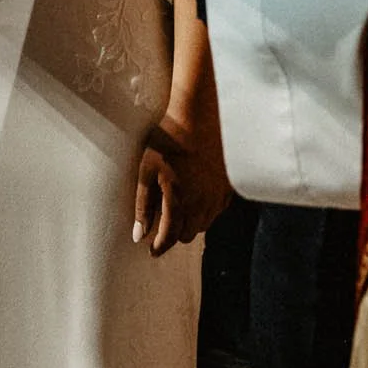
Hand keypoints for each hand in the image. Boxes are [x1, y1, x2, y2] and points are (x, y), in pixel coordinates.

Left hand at [133, 109, 229, 254]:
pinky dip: (207, 211)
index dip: (159, 246)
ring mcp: (218, 195)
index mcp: (179, 202)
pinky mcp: (228, 185)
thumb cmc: (167, 141)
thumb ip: (143, 206)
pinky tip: (198, 198)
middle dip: (175, 234)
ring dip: (191, 223)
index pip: (170, 237)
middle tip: (163, 225)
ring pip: (205, 224)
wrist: (199, 116)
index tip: (152, 251)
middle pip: (188, 234)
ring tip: (180, 210)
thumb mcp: (147, 172)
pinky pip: (217, 210)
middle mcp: (202, 204)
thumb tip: (138, 235)